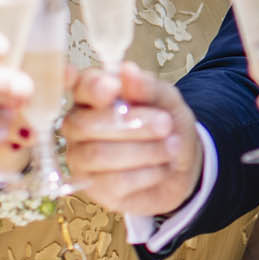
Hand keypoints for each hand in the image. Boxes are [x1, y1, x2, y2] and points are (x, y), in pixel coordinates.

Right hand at [61, 62, 202, 216]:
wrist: (182, 164)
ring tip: (172, 146)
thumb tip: (127, 70)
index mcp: (91, 96)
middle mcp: (77, 126)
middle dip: (132, 124)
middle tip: (166, 124)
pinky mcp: (94, 188)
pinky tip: (162, 167)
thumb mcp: (167, 100)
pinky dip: (146, 173)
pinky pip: (113, 182)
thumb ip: (148, 87)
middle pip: (86, 124)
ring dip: (143, 150)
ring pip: (98, 155)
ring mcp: (81, 159)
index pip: (80, 87)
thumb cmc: (166, 124)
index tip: (112, 87)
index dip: (91, 88)